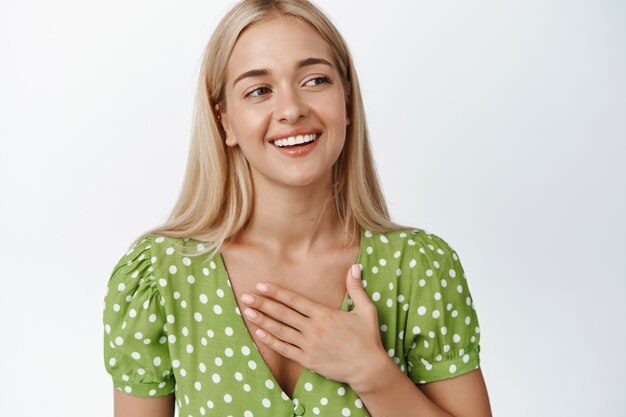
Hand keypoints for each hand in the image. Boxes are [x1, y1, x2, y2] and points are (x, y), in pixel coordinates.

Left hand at [239, 264, 386, 387]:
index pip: (295, 301)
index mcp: (324, 315)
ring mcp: (309, 345)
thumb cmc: (367, 339)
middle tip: (246, 297)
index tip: (261, 285)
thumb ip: (356, 288)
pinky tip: (259, 334)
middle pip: (283, 314)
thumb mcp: (366, 310)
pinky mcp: (308, 360)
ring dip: (262, 321)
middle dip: (262, 304)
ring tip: (247, 312)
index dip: (276, 292)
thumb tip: (355, 267)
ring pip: (280, 331)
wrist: (368, 368)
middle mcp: (313, 329)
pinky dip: (271, 341)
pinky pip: (285, 349)